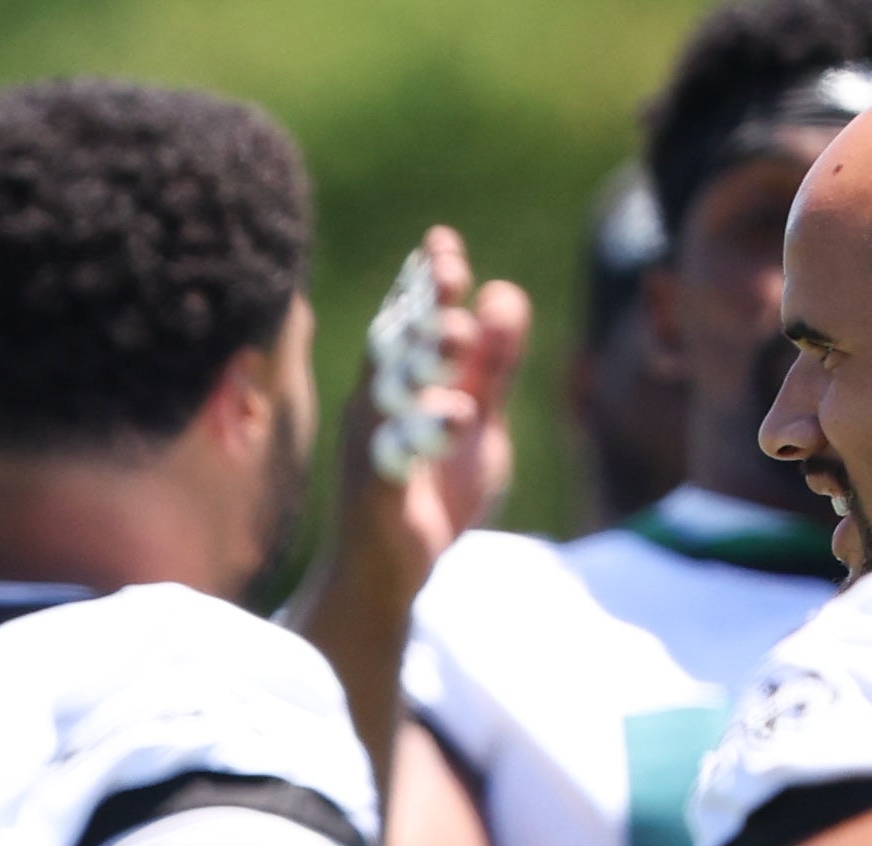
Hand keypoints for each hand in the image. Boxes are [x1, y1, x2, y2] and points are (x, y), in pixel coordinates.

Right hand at [343, 228, 532, 581]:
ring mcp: (368, 450)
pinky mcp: (374, 495)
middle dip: (422, 307)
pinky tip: (456, 417)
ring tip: (456, 337)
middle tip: (451, 273)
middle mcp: (372, 409)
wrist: (385, 575)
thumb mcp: (479, 421)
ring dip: (422, 363)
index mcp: (396, 385)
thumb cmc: (430, 493)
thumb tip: (502, 290)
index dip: (423, 283)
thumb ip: (493, 364)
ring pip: (390, 397)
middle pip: (394, 346)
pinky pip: (392, 461)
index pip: (407, 321)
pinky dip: (420, 437)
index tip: (443, 243)